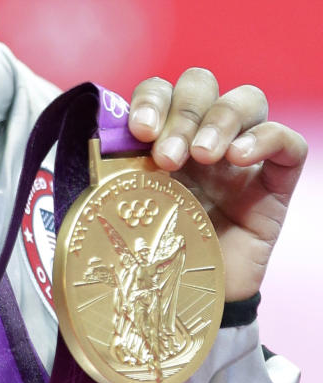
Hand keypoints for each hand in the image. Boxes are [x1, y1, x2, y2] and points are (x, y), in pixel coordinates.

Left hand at [125, 69, 306, 302]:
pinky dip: (265, 138)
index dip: (151, 99)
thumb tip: (95, 139)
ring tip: (203, 156)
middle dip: (182, 112)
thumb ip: (114, 169)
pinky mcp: (276, 183)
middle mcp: (203, 135)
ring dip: (220, 119)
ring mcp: (243, 156)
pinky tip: (240, 157)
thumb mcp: (126, 203)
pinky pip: (288, 142)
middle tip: (169, 156)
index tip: (139, 131)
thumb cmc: (152, 247)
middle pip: (202, 84)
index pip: (161, 90)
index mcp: (163, 133)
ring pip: (246, 100)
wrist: (184, 298)